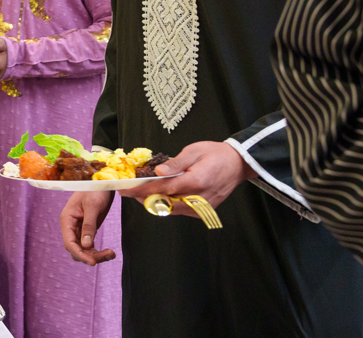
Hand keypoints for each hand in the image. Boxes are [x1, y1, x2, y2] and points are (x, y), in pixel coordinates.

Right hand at [60, 191, 116, 265]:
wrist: (102, 182)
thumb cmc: (95, 189)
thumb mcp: (93, 206)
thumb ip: (89, 226)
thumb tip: (86, 246)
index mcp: (67, 219)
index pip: (69, 243)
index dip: (80, 254)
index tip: (92, 262)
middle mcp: (71, 226)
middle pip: (76, 249)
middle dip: (90, 256)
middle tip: (107, 255)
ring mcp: (79, 229)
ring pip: (83, 250)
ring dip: (96, 255)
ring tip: (111, 254)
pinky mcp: (88, 229)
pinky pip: (90, 245)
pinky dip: (98, 251)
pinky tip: (109, 252)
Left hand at [116, 141, 252, 216]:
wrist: (237, 164)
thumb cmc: (215, 154)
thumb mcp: (194, 151)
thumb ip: (175, 163)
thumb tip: (157, 171)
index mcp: (195, 182)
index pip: (161, 190)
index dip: (140, 190)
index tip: (124, 190)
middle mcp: (198, 199)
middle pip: (163, 204)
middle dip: (144, 197)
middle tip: (130, 190)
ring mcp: (201, 208)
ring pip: (170, 210)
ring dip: (154, 202)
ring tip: (143, 190)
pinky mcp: (203, 211)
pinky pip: (179, 211)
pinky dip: (167, 204)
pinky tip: (161, 193)